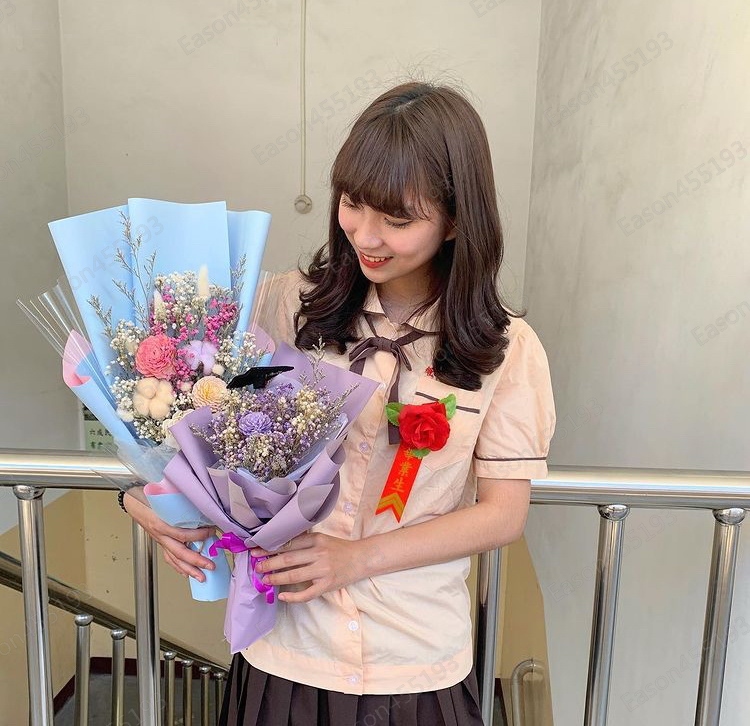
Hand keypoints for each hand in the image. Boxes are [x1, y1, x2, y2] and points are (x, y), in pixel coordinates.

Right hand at [122, 491, 216, 581]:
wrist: (135, 504)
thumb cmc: (149, 499)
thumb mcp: (164, 498)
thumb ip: (180, 502)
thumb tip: (200, 503)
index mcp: (161, 524)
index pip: (182, 534)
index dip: (198, 536)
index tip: (211, 531)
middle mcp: (161, 535)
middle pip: (179, 553)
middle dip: (196, 561)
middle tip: (210, 566)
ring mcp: (160, 541)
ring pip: (174, 560)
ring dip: (189, 570)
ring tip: (201, 577)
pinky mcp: (161, 543)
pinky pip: (169, 558)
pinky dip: (179, 567)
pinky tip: (187, 573)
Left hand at [250, 532, 365, 602]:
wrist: (362, 558)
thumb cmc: (340, 548)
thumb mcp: (323, 539)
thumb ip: (305, 542)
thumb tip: (279, 547)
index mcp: (316, 540)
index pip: (289, 544)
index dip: (270, 548)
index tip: (256, 551)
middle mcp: (318, 554)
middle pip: (288, 559)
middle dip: (269, 563)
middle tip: (257, 566)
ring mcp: (323, 571)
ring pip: (294, 575)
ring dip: (277, 578)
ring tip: (265, 579)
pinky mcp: (327, 585)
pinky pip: (307, 594)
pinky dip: (293, 597)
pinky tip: (282, 596)